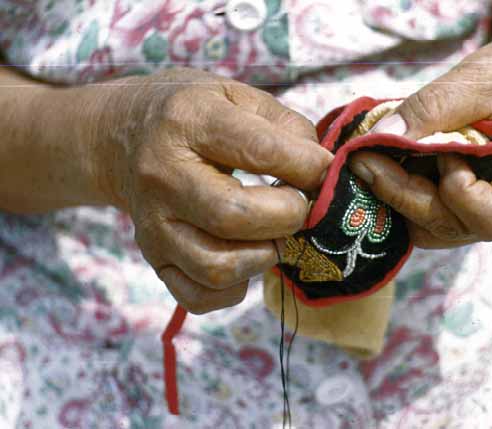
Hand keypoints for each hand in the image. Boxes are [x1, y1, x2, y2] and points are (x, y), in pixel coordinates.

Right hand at [95, 68, 331, 312]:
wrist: (120, 136)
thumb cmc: (191, 114)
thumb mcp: (237, 96)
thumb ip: (287, 127)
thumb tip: (322, 173)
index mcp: (188, 121)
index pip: (259, 151)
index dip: (307, 167)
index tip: (322, 171)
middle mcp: (163, 175)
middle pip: (235, 217)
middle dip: (288, 216)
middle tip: (296, 204)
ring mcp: (153, 224)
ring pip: (218, 268)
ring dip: (264, 256)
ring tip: (270, 232)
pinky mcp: (153, 257)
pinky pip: (200, 296)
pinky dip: (236, 288)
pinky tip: (244, 256)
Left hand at [348, 26, 491, 247]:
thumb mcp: (479, 78)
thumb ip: (430, 108)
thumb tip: (377, 137)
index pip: (488, 216)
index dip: (451, 189)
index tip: (439, 148)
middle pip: (455, 226)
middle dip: (405, 194)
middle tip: (364, 158)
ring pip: (442, 229)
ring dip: (404, 197)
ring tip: (376, 160)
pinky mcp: (489, 211)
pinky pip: (444, 217)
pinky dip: (415, 195)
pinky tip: (394, 166)